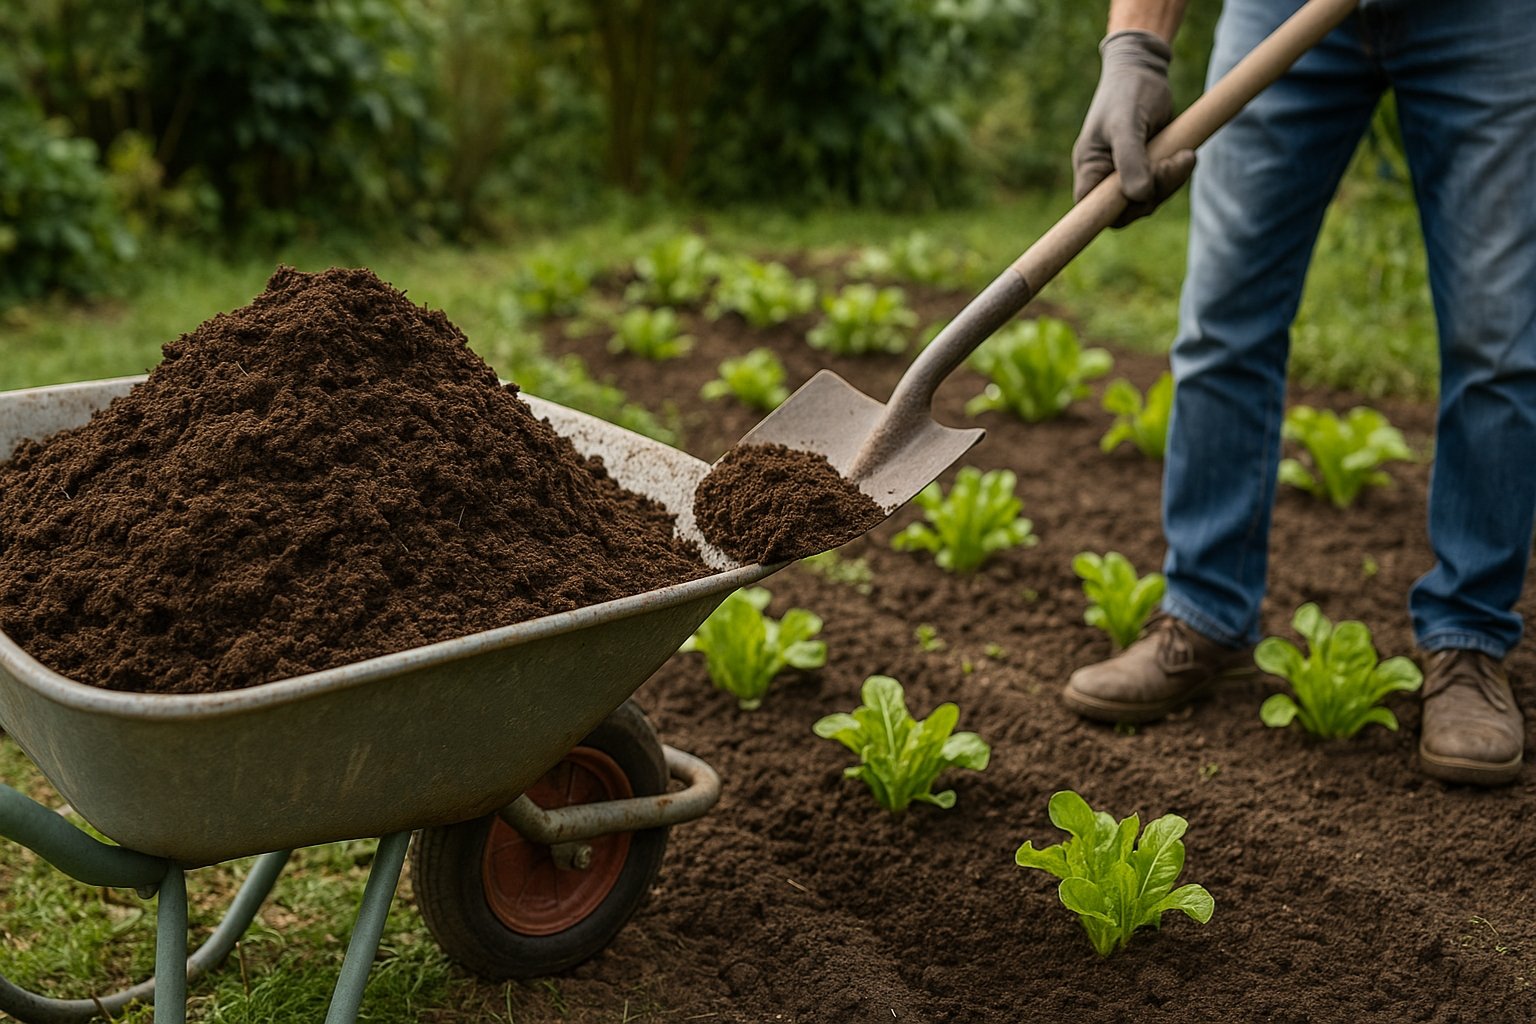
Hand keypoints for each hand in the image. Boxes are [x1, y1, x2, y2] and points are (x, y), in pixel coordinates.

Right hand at [1072, 29, 1195, 227]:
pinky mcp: (1147, 167)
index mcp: (1090, 167)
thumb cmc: (1129, 91)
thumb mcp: (1127, 123)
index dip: (1109, 215)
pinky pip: (1161, 185)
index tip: (1135, 201)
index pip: (1091, 209)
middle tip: (1175, 162)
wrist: (1145, 69)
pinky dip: (1176, 174)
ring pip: (1149, 198)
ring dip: (1171, 181)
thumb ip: (1130, 161)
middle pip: (1127, 208)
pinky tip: (1186, 153)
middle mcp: (1105, 175)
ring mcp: (1126, 172)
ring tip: (1186, 154)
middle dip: (1154, 191)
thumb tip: (1139, 196)